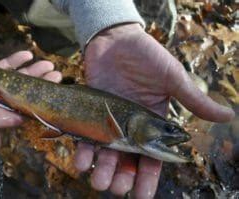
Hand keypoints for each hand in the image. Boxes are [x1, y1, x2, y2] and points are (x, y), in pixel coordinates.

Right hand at [0, 51, 61, 156]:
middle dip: (37, 87)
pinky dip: (11, 62)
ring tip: (49, 66)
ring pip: (9, 81)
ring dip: (29, 73)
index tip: (53, 101)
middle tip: (57, 78)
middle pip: (16, 97)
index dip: (33, 109)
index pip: (12, 116)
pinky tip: (27, 55)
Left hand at [75, 24, 234, 197]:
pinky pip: (85, 136)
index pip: (152, 157)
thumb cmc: (147, 57)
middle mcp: (130, 127)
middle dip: (122, 178)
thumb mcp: (173, 78)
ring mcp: (109, 121)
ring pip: (105, 154)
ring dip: (102, 170)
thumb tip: (228, 117)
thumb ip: (194, 100)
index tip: (143, 195)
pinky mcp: (90, 113)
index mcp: (152, 123)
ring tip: (99, 182)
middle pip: (126, 160)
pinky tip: (81, 161)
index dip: (148, 177)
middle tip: (118, 188)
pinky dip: (82, 150)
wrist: (116, 40)